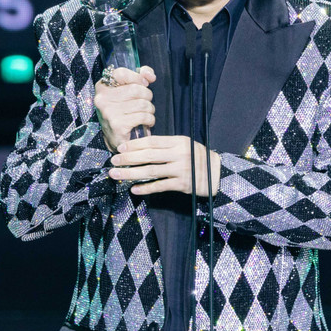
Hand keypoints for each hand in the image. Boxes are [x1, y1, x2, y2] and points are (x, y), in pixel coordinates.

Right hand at [94, 65, 155, 152]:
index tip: (144, 84)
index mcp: (102, 87)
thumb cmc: (123, 112)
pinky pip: (143, 116)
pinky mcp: (118, 125)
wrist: (116, 139)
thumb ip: (139, 77)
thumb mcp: (127, 91)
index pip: (121, 73)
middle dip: (147, 96)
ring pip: (142, 103)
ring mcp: (109, 113)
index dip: (137, 77)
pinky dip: (150, 119)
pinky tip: (146, 122)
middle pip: (136, 89)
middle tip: (145, 104)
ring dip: (150, 109)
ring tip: (146, 114)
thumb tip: (150, 76)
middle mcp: (102, 99)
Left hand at [108, 135, 222, 196]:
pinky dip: (146, 188)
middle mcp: (179, 154)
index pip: (152, 141)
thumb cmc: (197, 157)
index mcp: (178, 142)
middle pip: (148, 156)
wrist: (217, 173)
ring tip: (117, 175)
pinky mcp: (182, 184)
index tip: (120, 148)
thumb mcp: (185, 145)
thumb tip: (140, 147)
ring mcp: (181, 170)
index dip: (134, 145)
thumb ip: (166, 146)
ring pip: (151, 171)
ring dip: (131, 173)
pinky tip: (134, 189)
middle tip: (113, 161)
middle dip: (128, 159)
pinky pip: (160, 186)